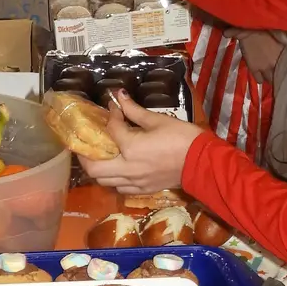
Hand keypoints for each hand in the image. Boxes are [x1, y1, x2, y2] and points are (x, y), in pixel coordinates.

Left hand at [78, 92, 203, 193]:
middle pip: (93, 169)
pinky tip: (117, 168)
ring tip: (99, 156)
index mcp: (130, 147)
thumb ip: (134, 110)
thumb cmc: (181, 137)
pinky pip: (119, 188)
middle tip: (86, 143)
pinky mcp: (143, 189)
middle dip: (85, 155)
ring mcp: (134, 182)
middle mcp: (127, 168)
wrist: (201, 162)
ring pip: (104, 181)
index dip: (111, 115)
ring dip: (97, 169)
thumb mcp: (157, 120)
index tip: (114, 107)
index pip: (111, 129)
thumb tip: (119, 95)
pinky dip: (113, 179)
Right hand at [231, 30, 282, 83]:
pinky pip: (259, 80)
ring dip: (270, 78)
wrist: (249, 31)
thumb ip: (283, 50)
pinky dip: (260, 79)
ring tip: (269, 75)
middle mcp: (276, 64)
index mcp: (283, 56)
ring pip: (270, 80)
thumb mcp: (279, 40)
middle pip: (279, 77)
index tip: (285, 71)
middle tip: (277, 74)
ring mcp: (264, 68)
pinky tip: (260, 76)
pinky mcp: (254, 69)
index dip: (286, 71)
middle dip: (278, 76)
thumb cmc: (264, 31)